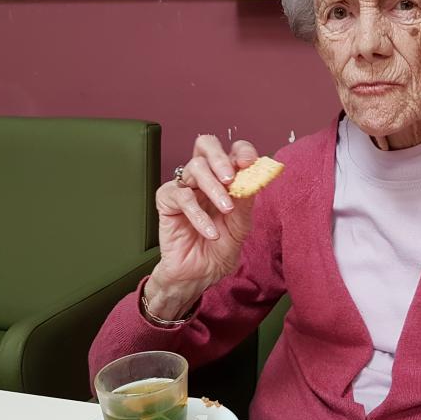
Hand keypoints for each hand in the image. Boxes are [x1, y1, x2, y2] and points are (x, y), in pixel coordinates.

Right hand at [144, 136, 258, 319]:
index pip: (232, 151)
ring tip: (226, 210)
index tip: (250, 162)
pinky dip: (199, 215)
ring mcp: (185, 187)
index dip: (241, 150)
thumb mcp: (241, 224)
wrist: (201, 274)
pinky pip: (181, 197)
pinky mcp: (167, 202)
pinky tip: (210, 231)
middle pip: (205, 145)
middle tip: (231, 178)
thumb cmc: (220, 248)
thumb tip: (253, 174)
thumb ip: (246, 199)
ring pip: (195, 168)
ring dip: (214, 189)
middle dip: (220, 157)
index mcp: (225, 178)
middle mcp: (204, 178)